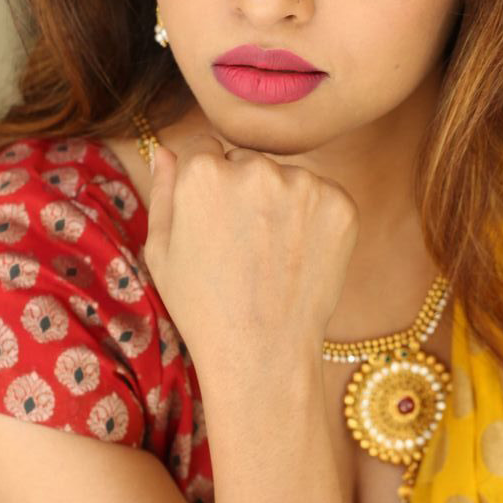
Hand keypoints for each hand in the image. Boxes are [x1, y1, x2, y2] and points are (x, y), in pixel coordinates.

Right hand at [143, 130, 359, 368]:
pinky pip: (323, 197)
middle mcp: (256, 168)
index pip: (205, 150)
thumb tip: (165, 150)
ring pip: (287, 179)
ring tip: (272, 258)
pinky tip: (299, 259)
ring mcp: (304, 185)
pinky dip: (316, 221)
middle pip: (248, 163)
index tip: (214, 224)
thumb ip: (163, 190)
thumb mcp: (161, 251)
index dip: (207, 189)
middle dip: (244, 193)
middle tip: (243, 248)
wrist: (263, 352)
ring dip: (282, 205)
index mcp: (204, 172)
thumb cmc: (203, 307)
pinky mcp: (340, 204)